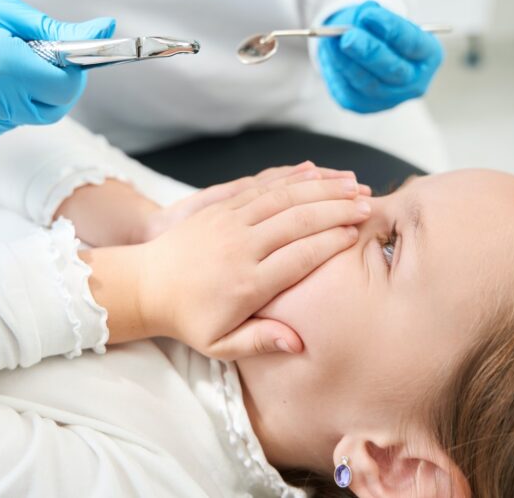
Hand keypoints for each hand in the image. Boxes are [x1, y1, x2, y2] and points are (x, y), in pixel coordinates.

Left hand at [137, 178, 369, 359]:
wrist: (143, 284)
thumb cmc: (187, 318)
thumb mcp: (220, 344)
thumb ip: (261, 341)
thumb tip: (299, 343)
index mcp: (246, 283)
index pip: (300, 256)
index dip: (332, 242)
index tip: (358, 235)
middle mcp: (240, 247)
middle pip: (298, 220)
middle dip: (337, 209)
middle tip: (369, 204)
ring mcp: (229, 221)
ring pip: (283, 197)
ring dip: (321, 186)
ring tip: (353, 183)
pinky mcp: (220, 206)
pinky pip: (261, 185)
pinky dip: (291, 176)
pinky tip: (315, 170)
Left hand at [317, 0, 443, 112]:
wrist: (368, 54)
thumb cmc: (380, 32)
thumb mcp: (381, 18)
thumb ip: (372, 15)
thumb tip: (362, 16)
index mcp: (428, 55)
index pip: (413, 43)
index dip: (391, 29)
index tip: (369, 15)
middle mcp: (414, 82)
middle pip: (393, 70)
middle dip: (369, 52)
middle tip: (348, 37)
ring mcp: (390, 98)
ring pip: (368, 83)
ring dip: (347, 61)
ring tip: (331, 41)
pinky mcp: (364, 106)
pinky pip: (349, 90)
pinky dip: (337, 71)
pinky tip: (329, 53)